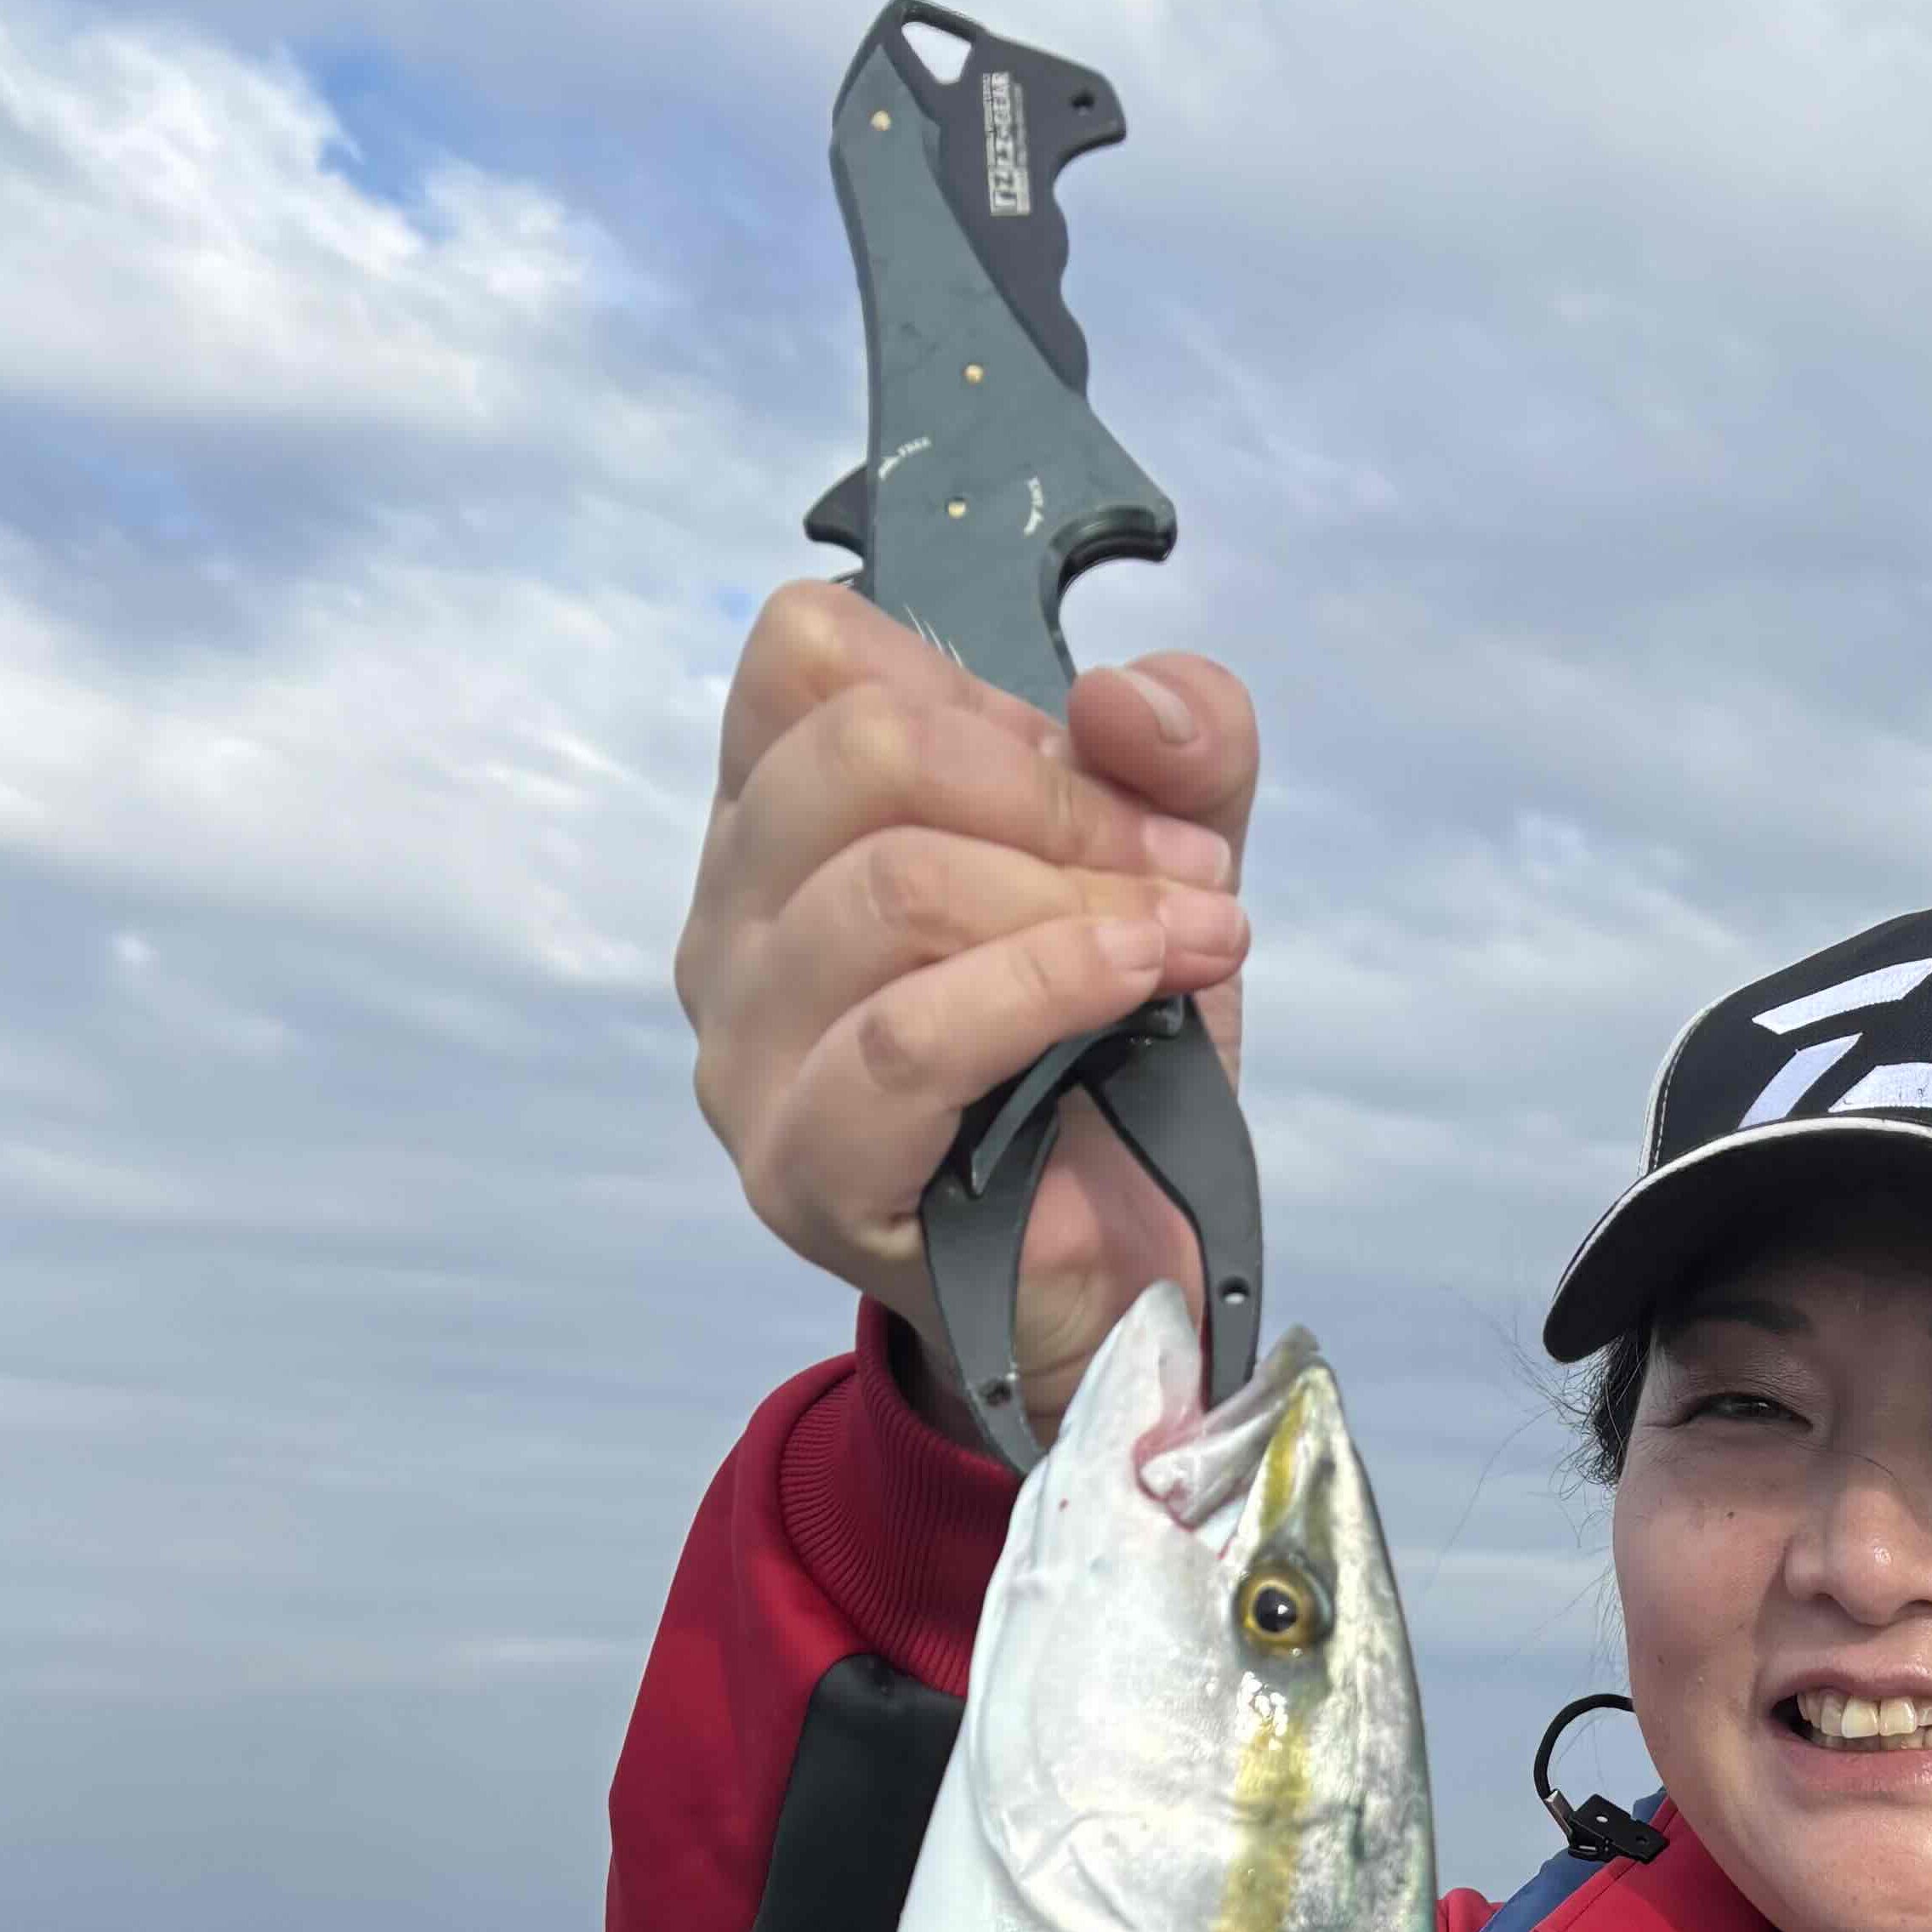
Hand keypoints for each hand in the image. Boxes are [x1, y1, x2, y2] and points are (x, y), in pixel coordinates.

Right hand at [677, 580, 1259, 1443]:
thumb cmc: (1109, 1068)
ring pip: (892, 890)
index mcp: (781, 823)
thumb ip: (1178, 748)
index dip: (973, 691)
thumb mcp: (1168, 866)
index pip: (808, 654)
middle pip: (856, 753)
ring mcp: (748, 1052)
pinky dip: (1045, 987)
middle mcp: (734, 924)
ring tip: (1198, 939)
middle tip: (1183, 870)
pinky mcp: (802, 1166)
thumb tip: (1124, 696)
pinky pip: (906, 1037)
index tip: (1098, 783)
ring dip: (1080, 899)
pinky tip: (1139, 983)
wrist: (1122, 1277)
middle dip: (1055, 797)